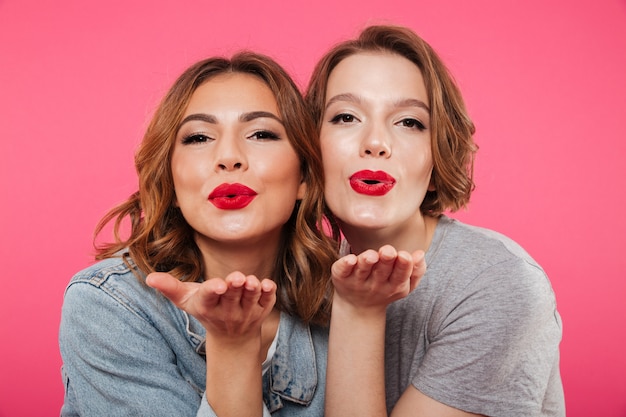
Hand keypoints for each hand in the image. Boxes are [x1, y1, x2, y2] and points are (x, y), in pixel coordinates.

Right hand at [146, 271, 276, 340]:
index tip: (217, 285)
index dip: (213, 290)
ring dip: (252, 290)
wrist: (232, 337)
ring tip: (251, 281)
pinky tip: (268, 284)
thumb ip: (169, 288)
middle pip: (231, 297)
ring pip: (250, 299)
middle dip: (234, 287)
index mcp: (208, 306)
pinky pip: (267, 302)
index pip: (209, 298)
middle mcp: (228, 312)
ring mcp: (247, 312)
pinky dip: (269, 294)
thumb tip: (149, 278)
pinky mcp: (262, 310)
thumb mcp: (186, 300)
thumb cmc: (206, 309)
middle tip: (237, 277)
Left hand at [331, 245, 425, 310]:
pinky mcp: (340, 277)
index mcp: (393, 285)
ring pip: (362, 270)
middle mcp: (375, 284)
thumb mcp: (405, 283)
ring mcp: (357, 281)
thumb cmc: (386, 286)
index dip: (403, 266)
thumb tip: (420, 254)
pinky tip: (350, 259)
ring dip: (367, 262)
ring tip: (371, 255)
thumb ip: (416, 270)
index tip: (404, 255)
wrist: (358, 307)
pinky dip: (345, 264)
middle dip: (386, 261)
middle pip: (382, 272)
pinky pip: (342, 270)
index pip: (400, 276)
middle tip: (388, 251)